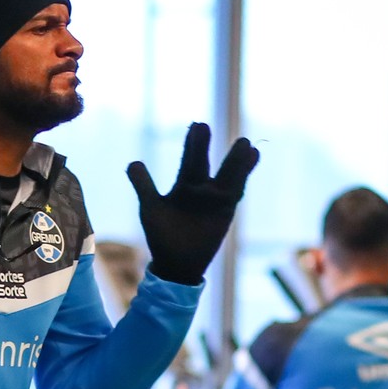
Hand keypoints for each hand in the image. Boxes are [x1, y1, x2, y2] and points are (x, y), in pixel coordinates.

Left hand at [127, 126, 258, 285]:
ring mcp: (215, 198)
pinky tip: (254, 157)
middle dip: (202, 147)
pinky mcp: (227, 210)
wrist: (177, 263)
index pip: (188, 158)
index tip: (196, 125)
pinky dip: (245, 175)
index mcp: (183, 183)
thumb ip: (144, 186)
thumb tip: (133, 163)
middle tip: (202, 127)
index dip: (192, 144)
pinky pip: (237, 191)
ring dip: (236, 160)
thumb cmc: (162, 235)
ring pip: (227, 175)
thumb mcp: (150, 209)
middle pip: (203, 163)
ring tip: (245, 143)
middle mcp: (201, 186)